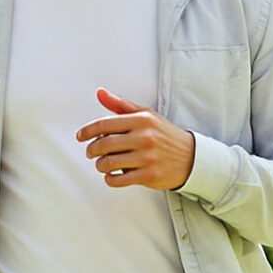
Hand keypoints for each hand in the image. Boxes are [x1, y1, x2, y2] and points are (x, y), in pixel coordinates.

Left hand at [75, 88, 196, 190]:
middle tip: (91, 152)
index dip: (88, 131)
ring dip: (100, 165)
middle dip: (92, 150)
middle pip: (104, 144)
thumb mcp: (146, 115)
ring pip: (109, 163)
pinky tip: (111, 175)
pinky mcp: (149, 175)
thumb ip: (120, 105)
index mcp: (142, 120)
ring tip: (102, 164)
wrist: (192, 157)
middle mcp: (144, 137)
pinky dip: (110, 179)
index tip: (80, 136)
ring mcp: (147, 157)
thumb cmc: (165, 135)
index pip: (105, 124)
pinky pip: (119, 179)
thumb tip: (99, 93)